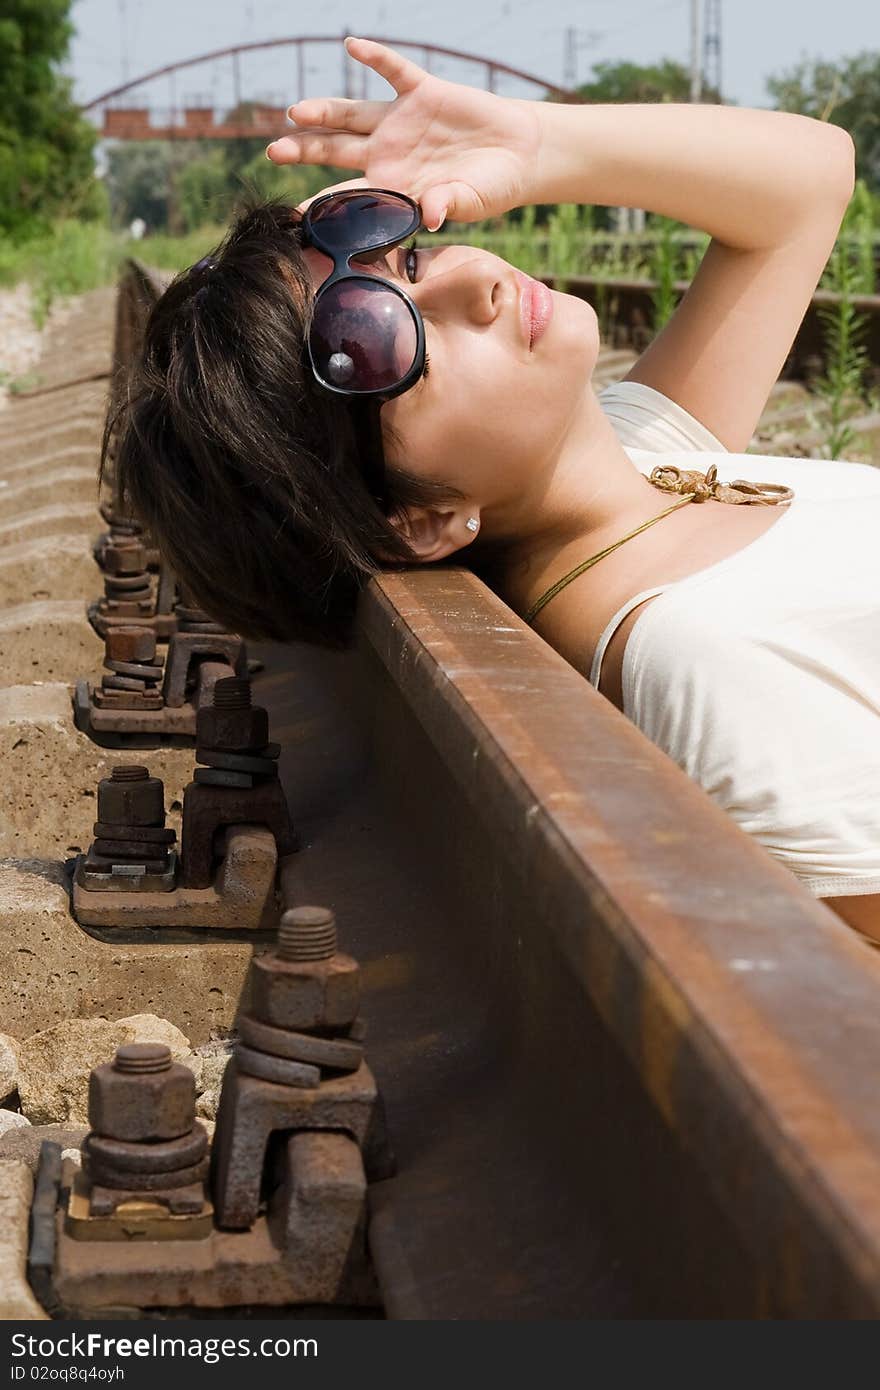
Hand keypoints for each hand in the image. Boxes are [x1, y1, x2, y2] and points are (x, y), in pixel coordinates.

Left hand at [266, 36, 542, 230]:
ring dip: (325, 111)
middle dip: (305, 151)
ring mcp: (401, 121)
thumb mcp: (470, 202)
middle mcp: (388, 152)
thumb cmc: (490, 188)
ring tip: (296, 112)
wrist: (516, 154)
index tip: (295, 216)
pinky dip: (375, 57)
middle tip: (274, 153)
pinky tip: (352, 45)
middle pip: (336, 151)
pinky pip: (394, 70)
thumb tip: (429, 215)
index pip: (350, 197)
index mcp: (394, 186)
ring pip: (352, 113)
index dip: (324, 205)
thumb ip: (447, 205)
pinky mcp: (422, 92)